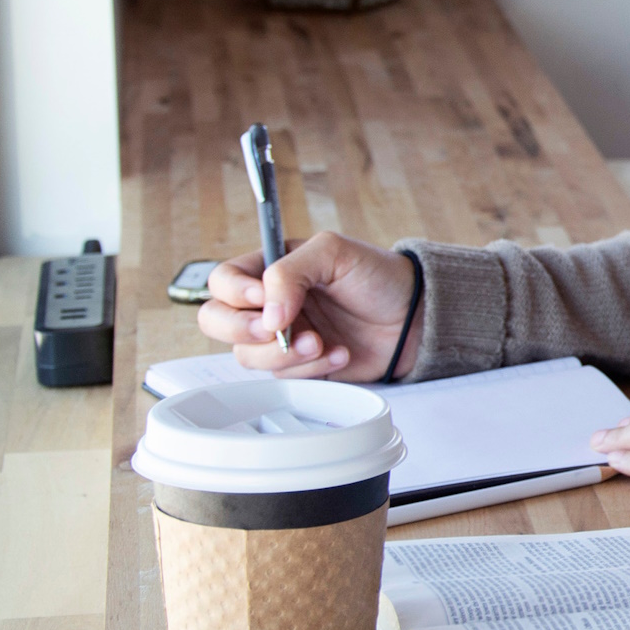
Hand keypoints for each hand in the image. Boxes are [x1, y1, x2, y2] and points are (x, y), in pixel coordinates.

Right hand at [197, 231, 420, 381]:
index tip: (263, 298)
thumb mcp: (334, 253)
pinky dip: (311, 368)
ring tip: (322, 342)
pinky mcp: (299, 366)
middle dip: (243, 330)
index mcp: (270, 268)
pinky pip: (283, 376)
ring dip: (285, 353)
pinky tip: (340, 353)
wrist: (413, 317)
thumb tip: (267, 314)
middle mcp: (268, 303)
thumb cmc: (378, 276)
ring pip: (247, 355)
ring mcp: (282, 337)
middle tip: (280, 329)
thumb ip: (290, 273)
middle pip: (216, 322)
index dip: (234, 293)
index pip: (222, 281)